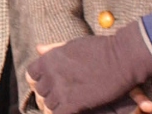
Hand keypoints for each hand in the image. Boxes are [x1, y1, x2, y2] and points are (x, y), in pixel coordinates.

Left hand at [25, 23, 151, 112]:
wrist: (120, 58)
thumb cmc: (99, 49)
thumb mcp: (72, 45)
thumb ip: (53, 49)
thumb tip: (38, 49)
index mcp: (48, 59)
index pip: (31, 74)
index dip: (40, 79)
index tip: (50, 81)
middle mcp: (50, 74)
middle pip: (40, 91)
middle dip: (49, 92)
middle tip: (62, 93)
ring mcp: (61, 90)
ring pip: (49, 104)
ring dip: (58, 104)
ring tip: (69, 101)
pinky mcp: (73, 103)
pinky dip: (63, 113)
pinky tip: (74, 109)